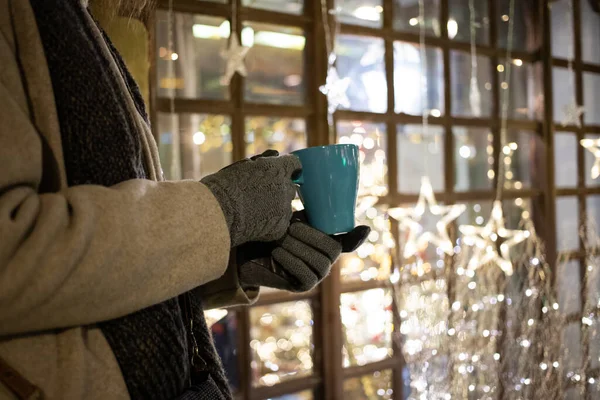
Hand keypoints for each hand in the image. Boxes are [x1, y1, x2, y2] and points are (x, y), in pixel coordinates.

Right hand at [201, 150, 300, 246]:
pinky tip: (257, 222)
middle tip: (261, 195)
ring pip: (286, 206)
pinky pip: (281, 223)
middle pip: (290, 187)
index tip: (281, 174)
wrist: (217, 213)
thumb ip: (263, 162)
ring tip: (255, 210)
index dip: (287, 169)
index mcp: (277, 169)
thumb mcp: (243, 167)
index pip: (294, 165)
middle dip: (280, 189)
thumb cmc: (223, 187)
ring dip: (277, 206)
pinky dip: (272, 223)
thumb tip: (274, 156)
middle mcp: (285, 187)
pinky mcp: (281, 227)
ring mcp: (285, 209)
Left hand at [237, 212, 370, 291]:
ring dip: (298, 248)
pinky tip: (278, 252)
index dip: (356, 237)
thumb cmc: (268, 229)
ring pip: (319, 262)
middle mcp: (325, 259)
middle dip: (311, 237)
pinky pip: (306, 276)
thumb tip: (301, 168)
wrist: (246, 250)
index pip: (348, 241)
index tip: (363, 228)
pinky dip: (291, 261)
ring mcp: (316, 274)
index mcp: (325, 240)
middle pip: (332, 250)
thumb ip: (300, 199)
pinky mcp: (303, 286)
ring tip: (281, 237)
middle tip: (290, 227)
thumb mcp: (287, 213)